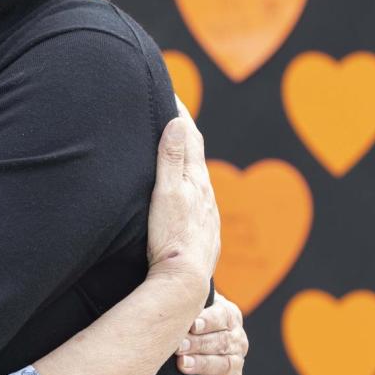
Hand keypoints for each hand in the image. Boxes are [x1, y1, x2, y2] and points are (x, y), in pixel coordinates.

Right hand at [146, 99, 219, 284]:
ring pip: (197, 179)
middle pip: (196, 155)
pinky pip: (197, 200)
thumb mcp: (167, 192)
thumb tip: (179, 120)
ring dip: (187, 161)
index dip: (180, 113)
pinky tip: (182, 195)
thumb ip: (172, 157)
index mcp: (196, 180)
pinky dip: (188, 186)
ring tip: (174, 150)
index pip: (190, 137)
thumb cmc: (172, 237)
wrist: (184, 281)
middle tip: (172, 114)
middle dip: (184, 133)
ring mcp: (206, 214)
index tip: (169, 92)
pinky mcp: (202, 232)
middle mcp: (206, 194)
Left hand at [177, 291, 246, 374]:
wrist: (185, 339)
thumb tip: (168, 274)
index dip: (208, 321)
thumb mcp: (187, 302)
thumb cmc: (182, 316)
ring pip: (224, 364)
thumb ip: (183, 293)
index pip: (222, 317)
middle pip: (222, 342)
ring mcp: (236, 361)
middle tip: (177, 346)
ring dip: (203, 365)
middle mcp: (237, 338)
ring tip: (182, 365)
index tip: (191, 324)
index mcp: (229, 315)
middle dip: (198, 344)